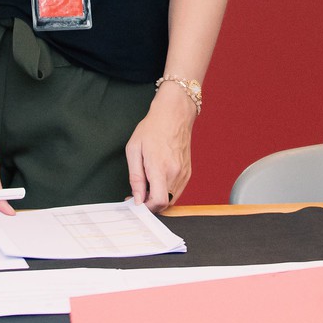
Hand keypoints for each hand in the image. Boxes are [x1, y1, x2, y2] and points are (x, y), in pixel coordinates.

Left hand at [125, 86, 196, 211]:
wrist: (174, 115)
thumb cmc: (152, 129)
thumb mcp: (134, 149)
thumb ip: (135, 177)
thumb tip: (137, 198)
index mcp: (160, 167)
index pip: (158, 201)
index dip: (146, 207)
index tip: (136, 202)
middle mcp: (175, 173)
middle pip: (165, 204)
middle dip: (150, 204)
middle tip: (138, 193)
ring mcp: (184, 173)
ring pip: (172, 199)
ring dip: (158, 198)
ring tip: (148, 183)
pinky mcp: (188, 172)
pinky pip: (177, 191)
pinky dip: (167, 191)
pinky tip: (158, 179)